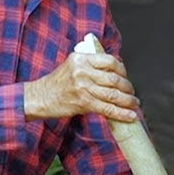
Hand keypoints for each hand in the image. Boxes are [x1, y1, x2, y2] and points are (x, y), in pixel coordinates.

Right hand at [23, 52, 138, 121]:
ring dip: (128, 101)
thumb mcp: (72, 66)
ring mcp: (83, 87)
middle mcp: (83, 71)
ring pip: (113, 94)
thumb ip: (90, 66)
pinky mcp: (83, 103)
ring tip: (134, 104)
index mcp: (81, 59)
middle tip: (132, 92)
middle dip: (127, 87)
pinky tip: (130, 116)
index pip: (110, 61)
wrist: (39, 97)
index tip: (125, 76)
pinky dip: (121, 113)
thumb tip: (113, 73)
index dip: (122, 70)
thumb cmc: (57, 83)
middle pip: (114, 78)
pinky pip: (107, 108)